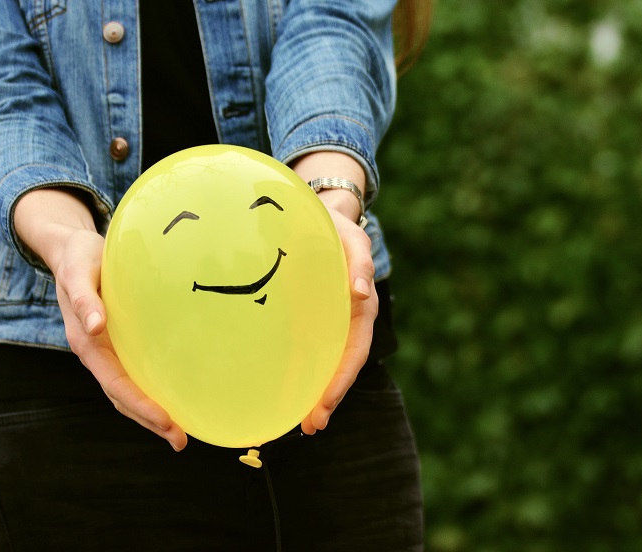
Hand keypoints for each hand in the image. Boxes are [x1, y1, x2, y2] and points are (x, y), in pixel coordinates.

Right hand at [13, 189, 187, 450]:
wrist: (71, 249)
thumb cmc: (80, 257)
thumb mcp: (79, 272)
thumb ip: (84, 298)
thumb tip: (94, 326)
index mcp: (87, 342)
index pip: (117, 383)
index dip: (141, 405)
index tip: (167, 422)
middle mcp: (97, 353)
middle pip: (123, 397)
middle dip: (151, 421)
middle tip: (182, 440)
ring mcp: (107, 351)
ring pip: (128, 392)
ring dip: (151, 414)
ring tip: (180, 433)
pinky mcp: (117, 343)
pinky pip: (134, 374)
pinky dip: (151, 392)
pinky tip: (174, 398)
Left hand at [291, 152, 378, 434]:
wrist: (318, 214)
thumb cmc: (334, 225)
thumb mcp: (351, 238)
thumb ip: (358, 262)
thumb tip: (362, 292)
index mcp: (359, 308)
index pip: (353, 351)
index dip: (340, 381)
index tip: (322, 406)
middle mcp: (344, 321)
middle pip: (340, 367)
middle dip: (327, 399)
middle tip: (309, 427)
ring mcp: (326, 322)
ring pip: (324, 364)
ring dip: (314, 394)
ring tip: (300, 423)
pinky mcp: (307, 319)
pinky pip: (306, 349)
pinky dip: (298, 372)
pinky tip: (280, 389)